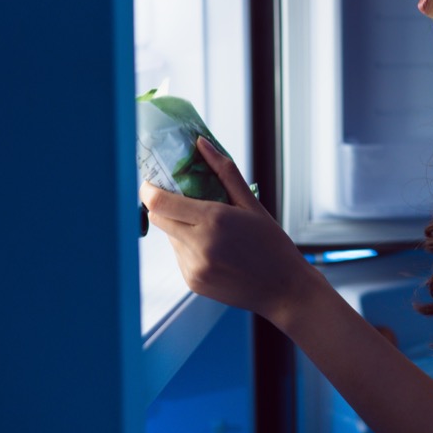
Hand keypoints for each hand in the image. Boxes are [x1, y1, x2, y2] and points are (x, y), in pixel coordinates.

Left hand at [139, 137, 314, 320]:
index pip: (159, 203)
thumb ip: (223, 171)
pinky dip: (189, 247)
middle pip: (158, 219)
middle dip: (162, 205)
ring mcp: (194, 267)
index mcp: (213, 220)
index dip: (149, 190)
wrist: (283, 289)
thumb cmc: (271, 243)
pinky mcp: (193, 282)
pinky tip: (215, 249)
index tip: (152, 182)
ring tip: (211, 230)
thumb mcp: (251, 204)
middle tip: (180, 199)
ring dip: (180, 227)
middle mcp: (199, 246)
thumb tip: (201, 143)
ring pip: (169, 237)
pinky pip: (179, 256)